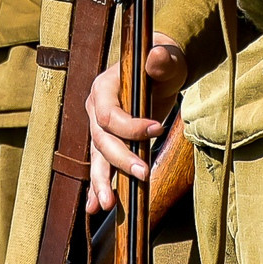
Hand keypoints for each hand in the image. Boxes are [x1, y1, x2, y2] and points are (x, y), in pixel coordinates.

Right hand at [87, 35, 187, 211]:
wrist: (159, 70)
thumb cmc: (163, 63)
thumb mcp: (167, 59)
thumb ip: (162, 60)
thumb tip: (156, 56)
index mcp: (104, 87)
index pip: (108, 113)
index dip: (129, 126)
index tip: (158, 129)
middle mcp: (95, 109)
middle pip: (101, 140)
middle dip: (121, 160)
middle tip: (143, 173)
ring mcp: (99, 128)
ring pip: (97, 158)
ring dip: (102, 182)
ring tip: (109, 203)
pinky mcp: (108, 143)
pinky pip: (101, 166)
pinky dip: (97, 187)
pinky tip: (95, 207)